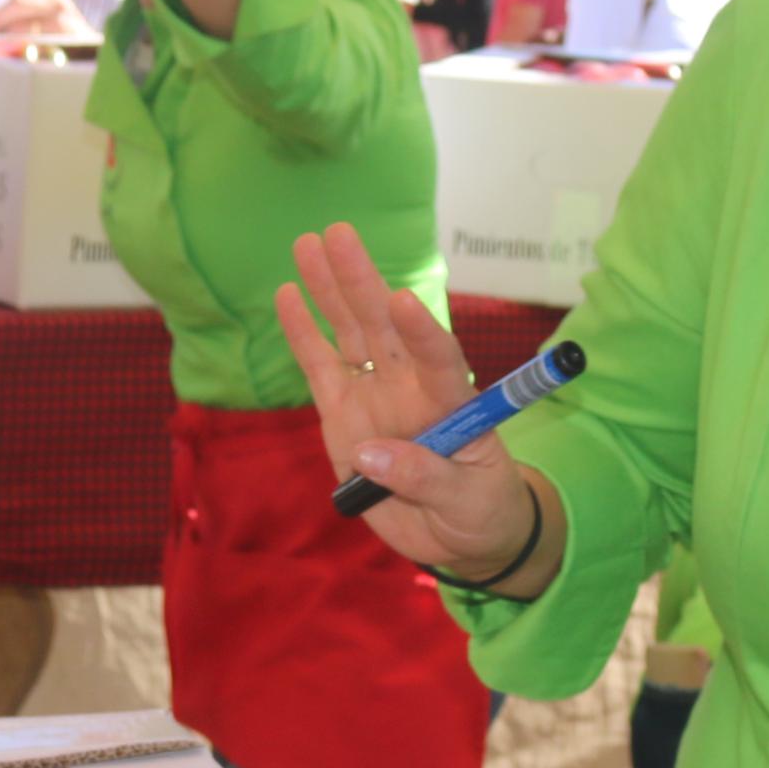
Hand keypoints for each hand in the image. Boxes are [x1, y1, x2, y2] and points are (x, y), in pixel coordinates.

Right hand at [275, 224, 529, 582]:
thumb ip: (427, 477)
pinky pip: (320, 367)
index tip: (403, 301)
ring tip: (307, 243)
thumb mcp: (469, 501)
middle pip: (386, 327)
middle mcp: (412, 387)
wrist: (458, 534)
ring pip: (351, 334)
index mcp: (454, 404)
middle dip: (362, 281)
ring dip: (330, 289)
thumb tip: (370, 454)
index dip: (422, 332)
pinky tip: (288, 294)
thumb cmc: (480, 510)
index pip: (441, 360)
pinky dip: (303, 332)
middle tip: (339, 233)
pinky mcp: (344, 413)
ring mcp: (376, 395)